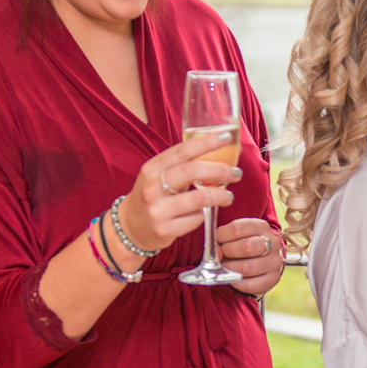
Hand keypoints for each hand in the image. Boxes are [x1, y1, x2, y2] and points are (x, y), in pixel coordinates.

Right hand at [116, 134, 242, 254]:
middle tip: (236, 173)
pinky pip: (195, 219)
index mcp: (151, 169)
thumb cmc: (152, 196)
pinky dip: (204, 214)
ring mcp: (157, 210)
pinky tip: (204, 212)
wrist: (130, 228)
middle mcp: (152, 188)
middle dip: (219, 170)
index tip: (226, 137)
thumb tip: (219, 150)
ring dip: (219, 196)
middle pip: (191, 171)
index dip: (205, 142)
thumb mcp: (158, 176)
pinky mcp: (165, 230)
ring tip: (228, 196)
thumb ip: (182, 165)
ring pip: (198, 199)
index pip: (181, 151)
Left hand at [218, 218, 286, 295]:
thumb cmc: (240, 245)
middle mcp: (273, 242)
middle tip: (221, 255)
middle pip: (247, 246)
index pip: (239, 228)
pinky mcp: (274, 279)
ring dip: (230, 269)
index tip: (216, 240)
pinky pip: (251, 285)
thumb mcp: (231, 236)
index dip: (222, 235)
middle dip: (227, 252)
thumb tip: (217, 253)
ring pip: (248, 267)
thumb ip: (220, 240)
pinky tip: (233, 279)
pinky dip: (237, 283)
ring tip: (225, 267)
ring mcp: (275, 261)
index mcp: (261, 226)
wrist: (258, 260)